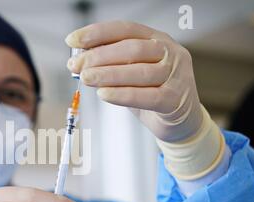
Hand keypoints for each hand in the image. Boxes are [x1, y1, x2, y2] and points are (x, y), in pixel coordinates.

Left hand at [66, 21, 202, 142]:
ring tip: (85, 78)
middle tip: (76, 65)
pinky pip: (146, 96)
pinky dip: (122, 95)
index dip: (97, 33)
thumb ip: (111, 64)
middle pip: (131, 49)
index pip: (125, 29)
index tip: (72, 40)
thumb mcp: (130, 73)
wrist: (180, 120)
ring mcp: (175, 76)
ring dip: (107, 74)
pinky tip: (103, 94)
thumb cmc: (152, 92)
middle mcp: (169, 52)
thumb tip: (80, 58)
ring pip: (138, 71)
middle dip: (99, 56)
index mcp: (157, 39)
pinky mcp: (174, 100)